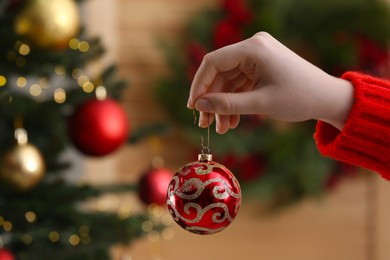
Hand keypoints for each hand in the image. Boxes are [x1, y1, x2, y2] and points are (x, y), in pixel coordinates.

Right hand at [187, 32, 353, 133]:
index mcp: (253, 48)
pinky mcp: (261, 66)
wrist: (327, 98)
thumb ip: (226, 105)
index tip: (193, 107)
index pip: (213, 62)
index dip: (199, 85)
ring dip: (223, 104)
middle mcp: (253, 47)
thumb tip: (199, 106)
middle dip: (212, 100)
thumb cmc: (298, 98)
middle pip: (219, 73)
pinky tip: (233, 121)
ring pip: (228, 81)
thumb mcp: (260, 104)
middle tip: (205, 123)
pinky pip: (240, 84)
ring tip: (222, 128)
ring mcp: (257, 56)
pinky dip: (235, 101)